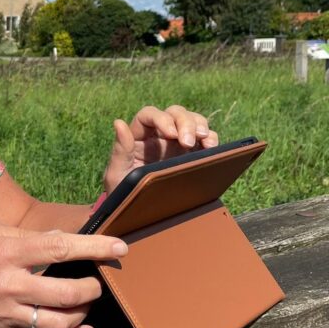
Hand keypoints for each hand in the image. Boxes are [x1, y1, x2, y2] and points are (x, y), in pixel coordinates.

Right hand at [0, 223, 127, 327]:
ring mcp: (6, 314)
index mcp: (5, 254)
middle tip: (100, 281)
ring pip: (60, 322)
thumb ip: (28, 235)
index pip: (59, 249)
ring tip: (88, 302)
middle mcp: (8, 286)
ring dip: (84, 313)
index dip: (94, 247)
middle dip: (93, 287)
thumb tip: (65, 239)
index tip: (119, 247)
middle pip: (66, 293)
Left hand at [102, 105, 217, 193]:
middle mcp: (158, 135)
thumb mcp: (116, 174)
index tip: (171, 134)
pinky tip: (212, 148)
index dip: (161, 118)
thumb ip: (120, 150)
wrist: (138, 213)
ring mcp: (176, 143)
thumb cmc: (122, 192)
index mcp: (138, 136)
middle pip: (174, 113)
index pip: (148, 115)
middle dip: (185, 122)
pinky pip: (205, 138)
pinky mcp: (192, 154)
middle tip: (188, 142)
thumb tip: (119, 123)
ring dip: (200, 125)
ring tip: (204, 140)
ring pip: (191, 120)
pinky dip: (211, 138)